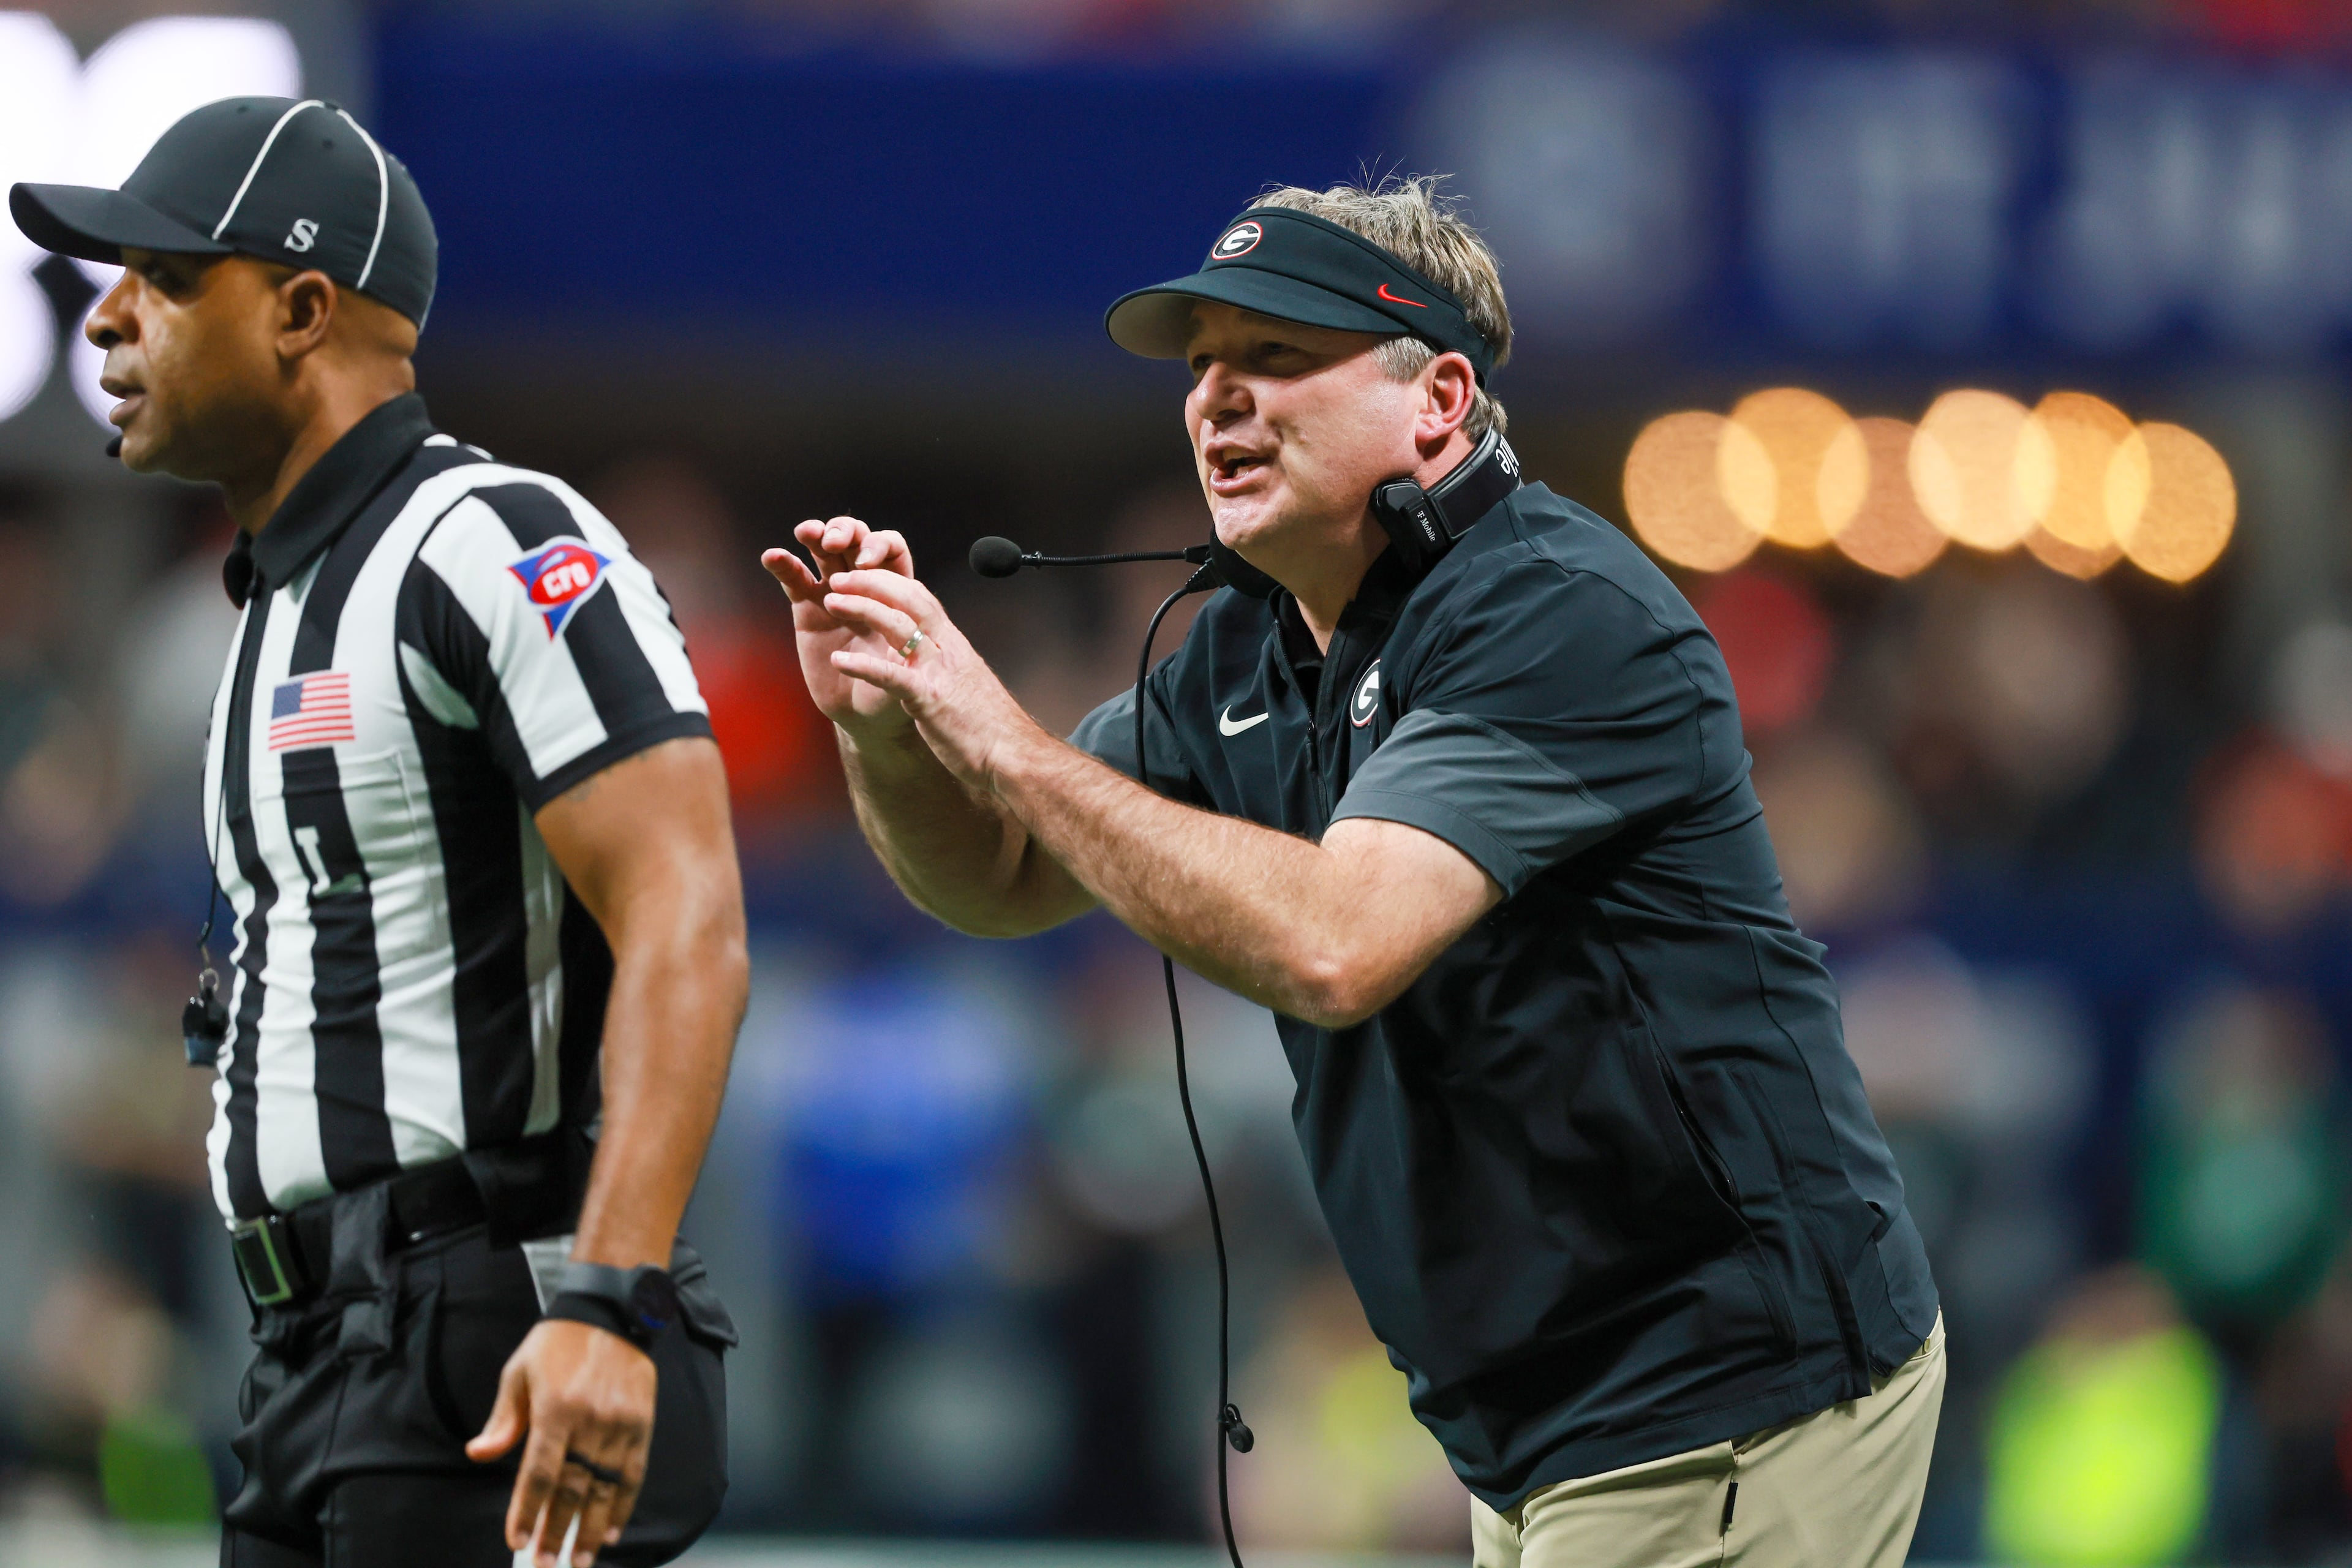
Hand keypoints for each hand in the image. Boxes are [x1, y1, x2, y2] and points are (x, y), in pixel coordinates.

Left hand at [466, 1319, 656, 1567]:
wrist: (612, 1311)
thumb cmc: (556, 1343)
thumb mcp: (518, 1372)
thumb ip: (503, 1419)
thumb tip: (477, 1454)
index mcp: (554, 1409)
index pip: (540, 1472)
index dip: (528, 1510)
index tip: (518, 1543)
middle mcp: (589, 1420)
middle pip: (573, 1487)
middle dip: (558, 1531)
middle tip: (547, 1564)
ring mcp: (619, 1424)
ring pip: (604, 1488)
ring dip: (591, 1530)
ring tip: (581, 1560)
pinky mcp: (642, 1424)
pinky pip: (633, 1473)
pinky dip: (623, 1505)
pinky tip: (612, 1531)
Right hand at [762, 517, 918, 742]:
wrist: (864, 713)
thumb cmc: (894, 685)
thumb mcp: (906, 658)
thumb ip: (902, 636)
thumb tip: (899, 619)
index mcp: (896, 588)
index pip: (890, 548)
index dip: (879, 546)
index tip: (867, 563)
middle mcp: (866, 583)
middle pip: (855, 539)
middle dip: (845, 532)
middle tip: (834, 544)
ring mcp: (834, 592)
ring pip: (822, 551)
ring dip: (815, 534)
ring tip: (807, 532)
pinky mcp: (806, 607)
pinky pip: (793, 578)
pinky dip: (782, 564)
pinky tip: (772, 556)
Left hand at [818, 566, 1042, 789]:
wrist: (1015, 756)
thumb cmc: (990, 727)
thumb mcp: (964, 685)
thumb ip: (945, 669)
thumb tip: (930, 664)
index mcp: (953, 646)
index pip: (921, 599)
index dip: (890, 582)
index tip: (862, 575)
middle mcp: (947, 651)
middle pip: (909, 599)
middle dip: (872, 583)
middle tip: (840, 578)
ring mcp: (939, 673)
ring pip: (899, 626)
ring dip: (862, 608)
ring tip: (831, 601)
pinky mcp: (930, 701)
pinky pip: (892, 676)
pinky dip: (863, 665)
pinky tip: (838, 660)